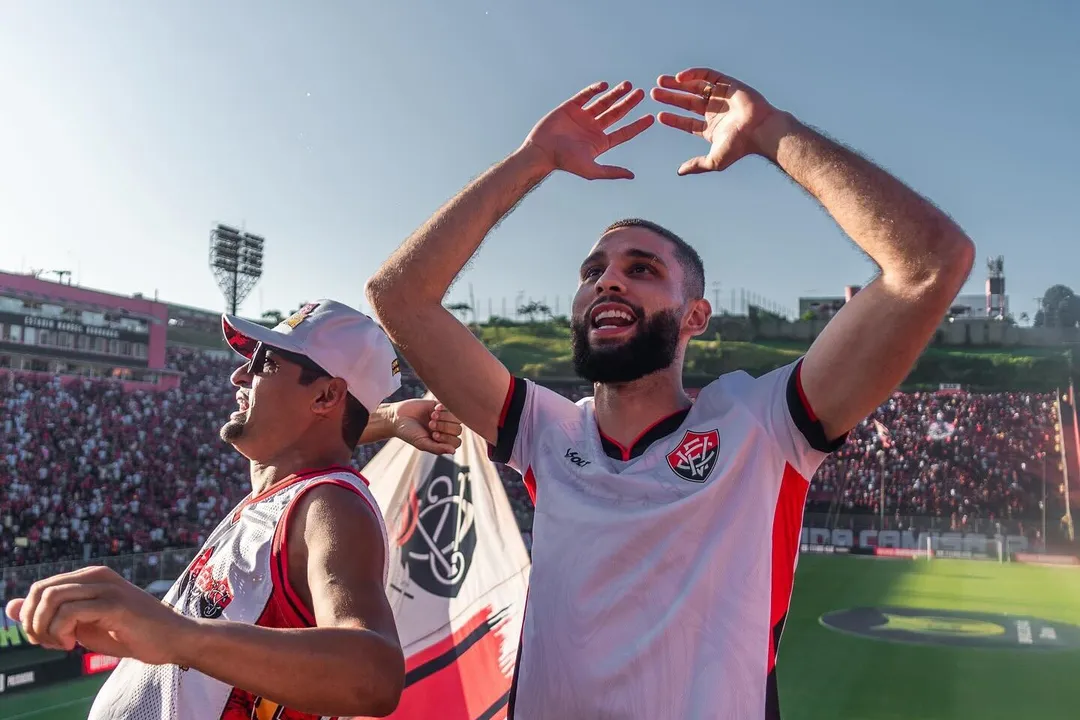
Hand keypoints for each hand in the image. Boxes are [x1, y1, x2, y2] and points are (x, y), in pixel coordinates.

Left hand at [5, 566, 193, 664]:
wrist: (173, 639)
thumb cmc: (131, 633)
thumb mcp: (83, 625)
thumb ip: (49, 614)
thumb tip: (9, 606)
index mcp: (91, 577)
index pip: (41, 588)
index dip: (31, 617)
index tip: (45, 639)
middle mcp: (97, 576)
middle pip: (41, 591)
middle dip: (33, 623)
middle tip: (49, 643)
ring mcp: (107, 588)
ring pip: (52, 599)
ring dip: (46, 629)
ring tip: (62, 645)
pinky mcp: (115, 604)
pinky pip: (70, 613)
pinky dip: (61, 632)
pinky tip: (74, 645)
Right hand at [391, 398, 461, 454]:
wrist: (397, 417)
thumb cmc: (408, 433)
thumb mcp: (422, 443)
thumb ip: (437, 448)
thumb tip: (453, 451)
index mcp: (442, 441)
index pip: (456, 442)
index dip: (448, 438)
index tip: (433, 435)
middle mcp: (445, 430)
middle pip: (458, 429)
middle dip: (444, 427)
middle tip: (430, 424)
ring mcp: (444, 418)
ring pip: (457, 418)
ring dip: (444, 417)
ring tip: (432, 416)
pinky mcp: (440, 406)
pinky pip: (451, 406)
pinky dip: (443, 408)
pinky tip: (433, 409)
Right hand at [520, 81, 654, 179]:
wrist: (542, 151)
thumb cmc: (565, 162)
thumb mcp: (592, 170)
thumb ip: (612, 172)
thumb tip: (632, 176)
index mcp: (600, 142)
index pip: (624, 133)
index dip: (638, 125)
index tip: (651, 117)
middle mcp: (593, 128)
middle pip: (617, 113)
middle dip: (629, 103)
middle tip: (642, 93)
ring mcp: (582, 117)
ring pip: (604, 102)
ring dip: (616, 94)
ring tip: (628, 85)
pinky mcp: (570, 107)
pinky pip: (585, 96)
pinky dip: (595, 90)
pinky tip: (605, 85)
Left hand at [651, 68, 781, 174]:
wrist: (759, 129)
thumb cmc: (739, 146)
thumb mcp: (713, 160)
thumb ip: (696, 165)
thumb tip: (679, 172)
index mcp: (711, 129)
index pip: (687, 122)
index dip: (673, 119)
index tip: (658, 115)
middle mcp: (714, 112)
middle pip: (687, 102)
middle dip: (670, 97)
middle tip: (654, 93)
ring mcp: (720, 97)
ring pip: (694, 87)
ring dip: (677, 84)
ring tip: (660, 81)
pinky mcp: (727, 83)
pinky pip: (707, 75)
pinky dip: (693, 74)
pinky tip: (679, 77)